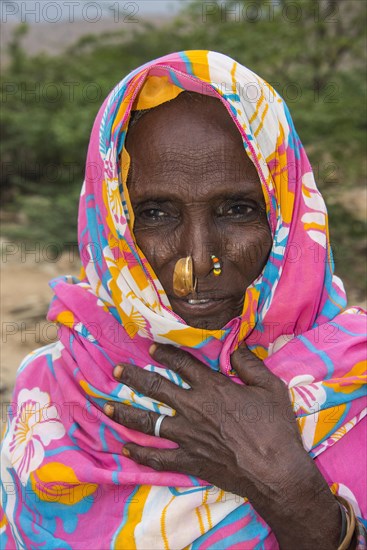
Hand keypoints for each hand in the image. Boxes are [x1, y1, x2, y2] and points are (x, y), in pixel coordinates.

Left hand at [104, 343, 340, 548]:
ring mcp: (187, 436)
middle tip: (116, 371)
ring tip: (106, 408)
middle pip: (156, 388)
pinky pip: (158, 458)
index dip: (165, 353)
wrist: (275, 472)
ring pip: (148, 421)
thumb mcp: (270, 387)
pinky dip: (140, 454)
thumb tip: (235, 347)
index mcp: (212, 388)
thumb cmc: (275, 428)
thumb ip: (249, 364)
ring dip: (125, 413)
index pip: (182, 364)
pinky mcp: (189, 460)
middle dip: (133, 377)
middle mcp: (193, 408)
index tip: (150, 348)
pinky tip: (126, 450)